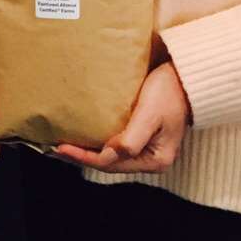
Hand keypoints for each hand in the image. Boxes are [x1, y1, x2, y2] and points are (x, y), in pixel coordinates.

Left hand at [53, 61, 190, 173]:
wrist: (185, 76)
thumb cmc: (169, 92)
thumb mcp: (149, 114)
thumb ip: (131, 139)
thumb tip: (108, 154)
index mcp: (155, 160)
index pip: (111, 164)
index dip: (84, 157)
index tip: (61, 148)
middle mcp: (151, 159)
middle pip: (109, 163)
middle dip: (82, 157)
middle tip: (55, 149)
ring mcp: (147, 149)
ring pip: (111, 155)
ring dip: (88, 151)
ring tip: (64, 146)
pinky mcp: (142, 137)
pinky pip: (116, 144)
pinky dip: (98, 142)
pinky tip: (84, 137)